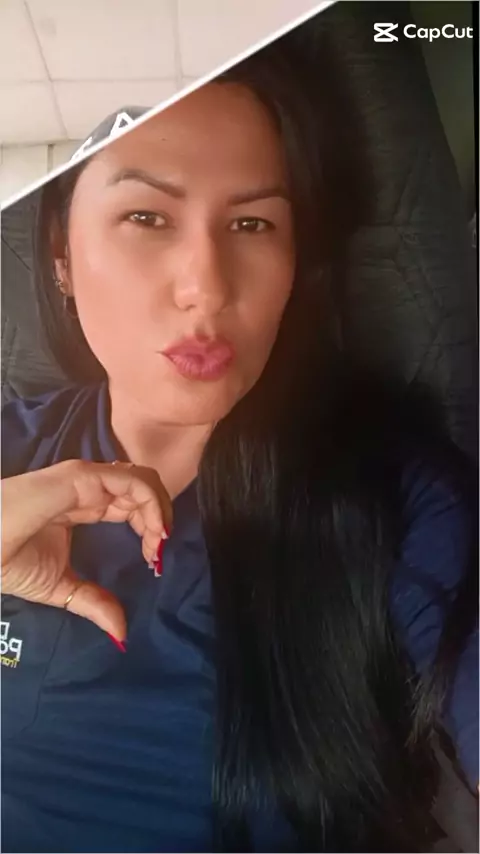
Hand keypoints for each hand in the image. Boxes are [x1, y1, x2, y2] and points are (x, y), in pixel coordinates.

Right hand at [1, 460, 171, 643]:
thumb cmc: (8, 560)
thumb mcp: (60, 587)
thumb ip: (92, 602)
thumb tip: (121, 634)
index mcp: (85, 504)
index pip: (132, 506)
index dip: (150, 528)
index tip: (153, 561)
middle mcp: (90, 488)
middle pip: (143, 491)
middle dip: (160, 521)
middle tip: (157, 554)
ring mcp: (87, 479)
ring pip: (144, 481)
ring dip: (161, 511)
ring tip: (158, 543)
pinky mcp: (83, 477)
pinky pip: (133, 482)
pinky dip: (153, 503)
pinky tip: (154, 531)